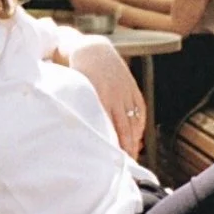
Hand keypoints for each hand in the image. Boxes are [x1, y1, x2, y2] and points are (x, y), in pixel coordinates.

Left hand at [68, 38, 147, 156]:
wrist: (92, 49)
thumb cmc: (76, 72)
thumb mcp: (73, 88)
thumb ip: (76, 108)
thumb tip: (74, 133)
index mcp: (97, 96)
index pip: (108, 127)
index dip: (111, 145)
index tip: (111, 160)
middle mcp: (114, 94)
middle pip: (124, 128)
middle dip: (126, 148)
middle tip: (125, 165)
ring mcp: (125, 91)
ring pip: (133, 121)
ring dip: (134, 140)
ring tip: (132, 155)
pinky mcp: (132, 88)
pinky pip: (140, 111)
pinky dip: (139, 126)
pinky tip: (137, 137)